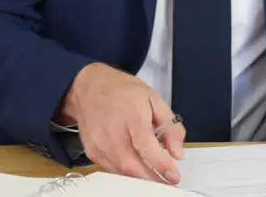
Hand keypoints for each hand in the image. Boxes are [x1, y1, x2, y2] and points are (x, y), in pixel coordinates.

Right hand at [56, 63, 185, 183]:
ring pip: (123, 172)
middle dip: (153, 178)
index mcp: (132, 115)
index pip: (147, 148)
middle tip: (166, 178)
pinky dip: (126, 171)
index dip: (162, 166)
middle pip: (133, 167)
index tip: (173, 176)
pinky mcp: (93, 152)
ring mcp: (100, 144)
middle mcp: (113, 132)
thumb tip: (177, 152)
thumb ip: (170, 126)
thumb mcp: (154, 99)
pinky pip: (113, 169)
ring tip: (152, 170)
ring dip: (140, 176)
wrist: (89, 87)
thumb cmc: (121, 91)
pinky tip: (134, 162)